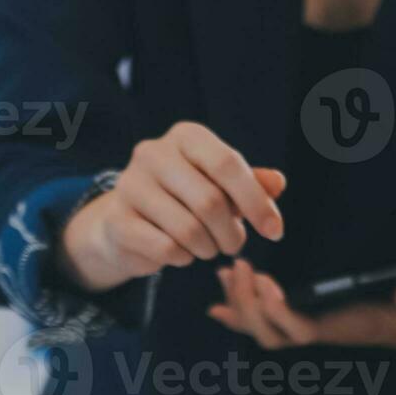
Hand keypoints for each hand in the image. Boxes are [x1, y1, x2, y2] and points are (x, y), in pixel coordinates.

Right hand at [58, 122, 287, 292]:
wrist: (125, 222)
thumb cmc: (182, 199)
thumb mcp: (220, 186)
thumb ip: (250, 184)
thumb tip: (278, 183)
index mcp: (185, 136)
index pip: (227, 164)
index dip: (256, 201)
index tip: (274, 231)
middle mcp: (153, 153)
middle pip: (210, 201)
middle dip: (231, 233)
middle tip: (234, 245)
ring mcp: (130, 185)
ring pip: (189, 230)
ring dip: (208, 248)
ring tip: (208, 248)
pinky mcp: (117, 219)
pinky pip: (166, 248)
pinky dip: (183, 258)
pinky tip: (181, 253)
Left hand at [208, 262, 395, 355]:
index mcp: (348, 329)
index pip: (303, 330)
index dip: (280, 313)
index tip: (266, 283)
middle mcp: (326, 332)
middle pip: (272, 332)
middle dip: (249, 304)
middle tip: (237, 266)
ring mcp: (316, 326)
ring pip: (265, 328)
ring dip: (239, 304)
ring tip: (223, 273)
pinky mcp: (313, 316)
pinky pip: (269, 321)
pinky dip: (242, 313)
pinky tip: (218, 303)